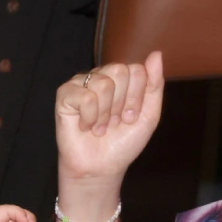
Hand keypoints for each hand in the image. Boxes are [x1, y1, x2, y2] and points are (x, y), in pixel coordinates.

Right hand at [55, 51, 164, 182]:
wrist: (102, 167)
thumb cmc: (123, 143)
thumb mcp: (149, 115)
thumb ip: (154, 85)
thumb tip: (156, 53)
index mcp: (121, 79)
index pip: (136, 70)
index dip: (136, 98)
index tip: (130, 117)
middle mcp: (101, 76)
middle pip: (120, 71)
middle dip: (121, 103)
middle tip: (114, 121)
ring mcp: (81, 84)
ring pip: (103, 84)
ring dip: (105, 114)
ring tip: (100, 126)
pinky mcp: (65, 95)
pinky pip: (84, 96)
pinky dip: (90, 117)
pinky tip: (86, 126)